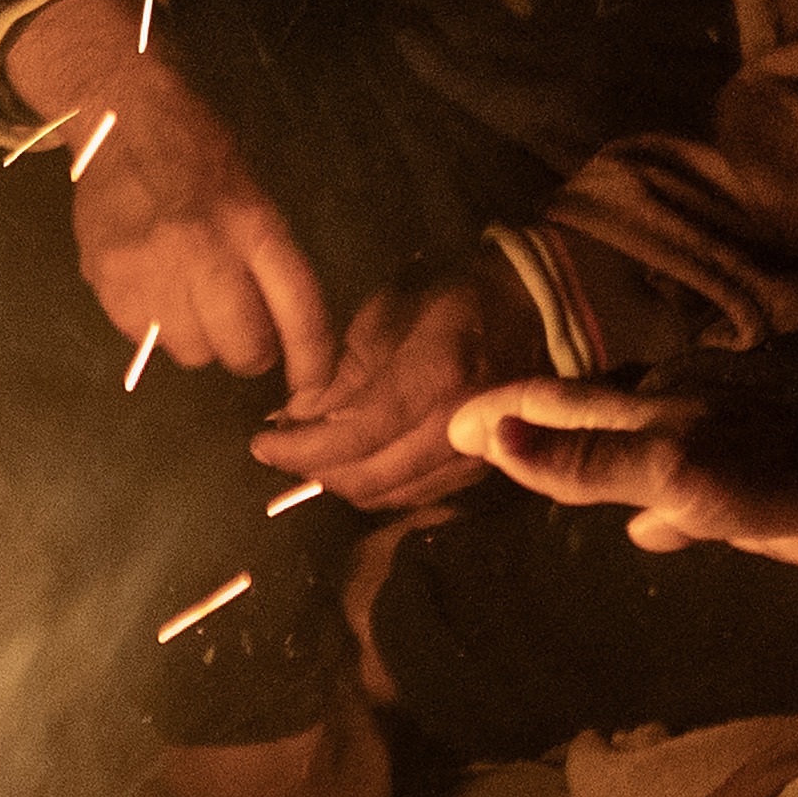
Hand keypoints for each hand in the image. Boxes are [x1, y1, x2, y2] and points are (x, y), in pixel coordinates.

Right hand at [4, 0, 330, 384]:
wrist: (119, 119)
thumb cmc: (198, 153)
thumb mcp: (252, 196)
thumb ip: (266, 262)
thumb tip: (281, 334)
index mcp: (252, 224)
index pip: (297, 311)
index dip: (311, 361)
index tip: (312, 387)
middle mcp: (203, 251)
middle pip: (241, 346)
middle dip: (247, 352)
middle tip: (240, 333)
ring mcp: (149, 269)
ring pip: (189, 351)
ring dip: (196, 338)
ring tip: (186, 300)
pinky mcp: (106, 279)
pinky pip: (140, 335)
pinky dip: (151, 324)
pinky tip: (150, 287)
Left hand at [255, 264, 537, 512]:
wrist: (535, 314)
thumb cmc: (454, 300)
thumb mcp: (390, 312)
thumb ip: (343, 369)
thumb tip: (298, 414)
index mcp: (435, 378)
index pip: (357, 434)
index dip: (303, 448)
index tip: (262, 444)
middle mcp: (459, 428)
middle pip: (369, 478)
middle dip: (314, 471)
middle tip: (281, 450)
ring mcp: (474, 456)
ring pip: (388, 495)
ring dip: (341, 482)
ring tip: (312, 455)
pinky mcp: (479, 471)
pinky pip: (413, 496)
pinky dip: (375, 485)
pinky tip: (354, 463)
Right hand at [446, 370, 797, 573]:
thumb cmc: (776, 475)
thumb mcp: (668, 470)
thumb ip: (585, 460)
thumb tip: (494, 437)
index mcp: (644, 414)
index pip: (553, 406)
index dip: (501, 414)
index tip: (447, 423)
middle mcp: (665, 430)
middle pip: (582, 425)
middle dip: (529, 430)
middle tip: (476, 440)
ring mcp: (702, 464)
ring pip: (623, 462)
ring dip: (579, 468)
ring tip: (538, 477)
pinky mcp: (737, 502)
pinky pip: (673, 505)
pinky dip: (645, 514)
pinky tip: (643, 535)